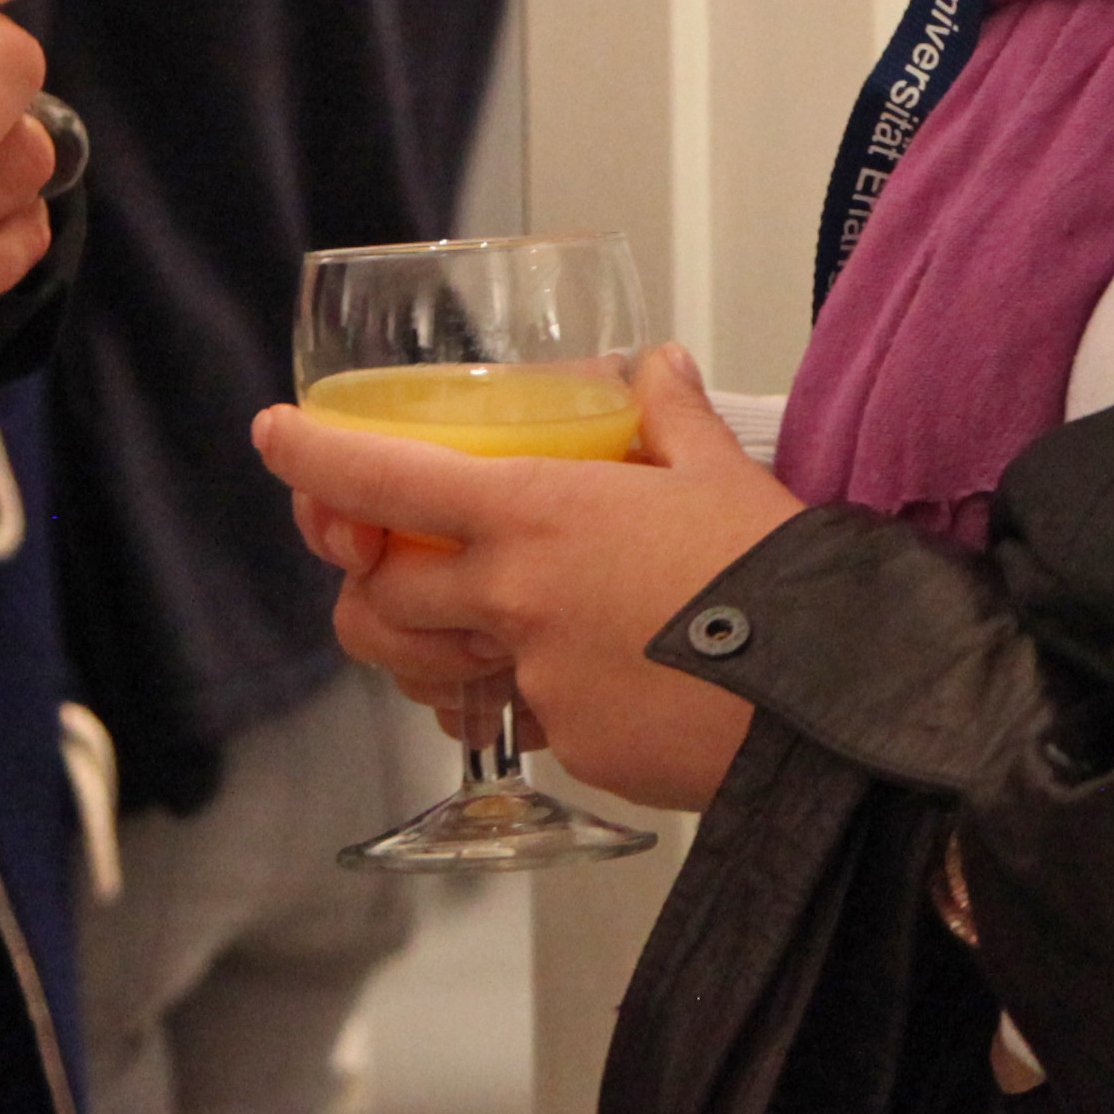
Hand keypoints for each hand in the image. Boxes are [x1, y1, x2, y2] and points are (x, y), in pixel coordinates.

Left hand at [251, 345, 800, 812]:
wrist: (840, 696)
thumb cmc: (784, 577)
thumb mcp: (723, 472)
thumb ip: (668, 414)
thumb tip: (652, 365)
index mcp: (537, 514)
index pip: (385, 478)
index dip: (314, 458)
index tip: (274, 439)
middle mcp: (514, 601)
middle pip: (378, 598)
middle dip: (363, 581)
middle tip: (376, 558)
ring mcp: (535, 684)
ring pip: (427, 674)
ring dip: (421, 650)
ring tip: (453, 624)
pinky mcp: (572, 748)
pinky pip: (515, 722)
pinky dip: (520, 699)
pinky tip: (562, 677)